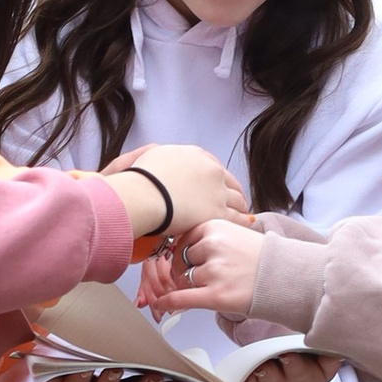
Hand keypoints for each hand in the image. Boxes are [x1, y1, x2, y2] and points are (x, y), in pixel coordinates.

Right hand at [110, 142, 246, 239]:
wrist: (142, 195)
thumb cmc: (137, 179)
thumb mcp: (146, 155)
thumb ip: (154, 153)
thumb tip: (152, 153)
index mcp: (196, 155)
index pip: (215, 167)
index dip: (219, 180)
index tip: (220, 188)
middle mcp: (211, 169)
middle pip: (231, 183)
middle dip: (234, 194)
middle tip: (237, 205)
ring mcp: (216, 190)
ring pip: (238, 200)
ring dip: (240, 209)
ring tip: (242, 219)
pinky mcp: (217, 211)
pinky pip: (237, 218)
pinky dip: (242, 223)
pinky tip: (244, 228)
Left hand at [156, 215, 266, 320]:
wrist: (286, 276)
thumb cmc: (263, 257)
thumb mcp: (235, 233)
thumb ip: (211, 237)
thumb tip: (181, 247)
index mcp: (215, 226)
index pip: (184, 239)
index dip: (184, 252)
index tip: (186, 259)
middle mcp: (213, 246)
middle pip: (182, 260)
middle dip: (187, 269)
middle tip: (203, 276)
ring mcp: (214, 271)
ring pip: (185, 279)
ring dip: (192, 286)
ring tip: (215, 287)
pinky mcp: (216, 295)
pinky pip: (182, 298)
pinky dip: (169, 302)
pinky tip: (161, 304)